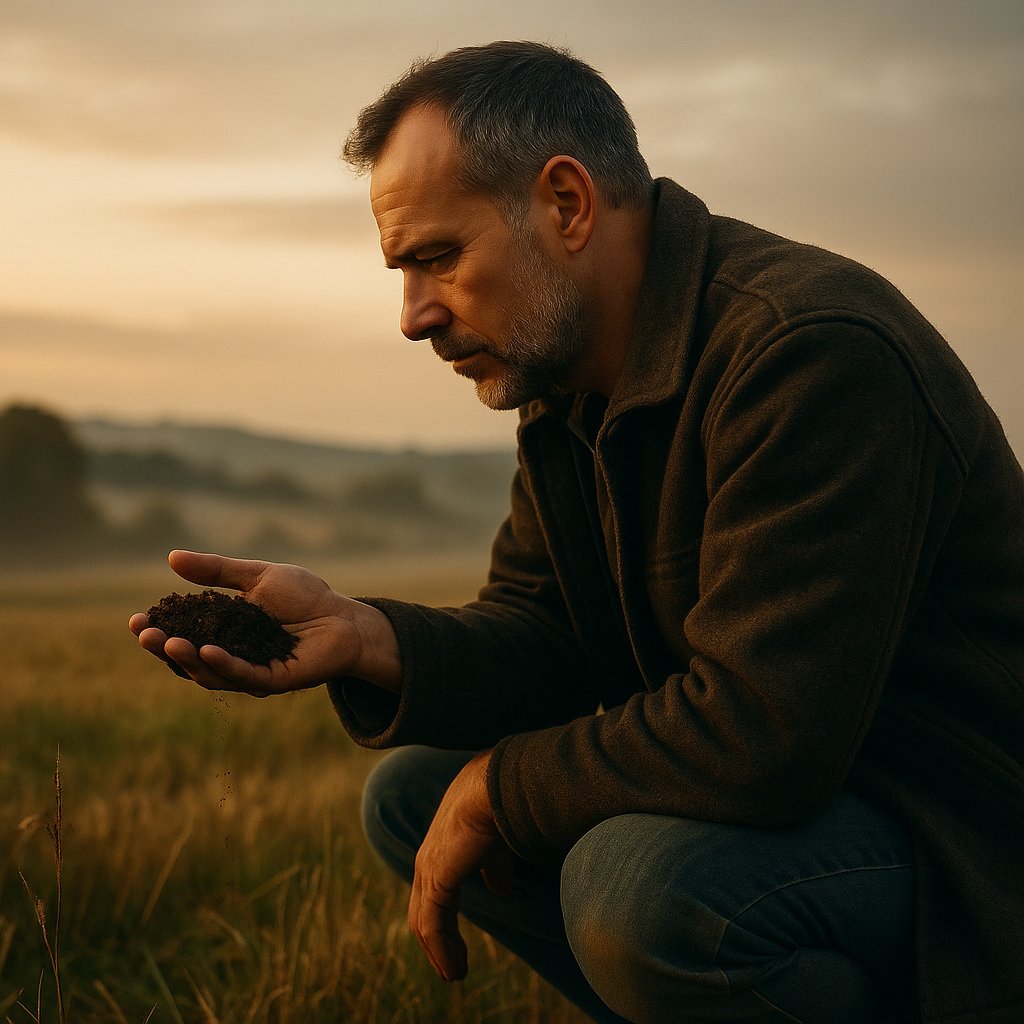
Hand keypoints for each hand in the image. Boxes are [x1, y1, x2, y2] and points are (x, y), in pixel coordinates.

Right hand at [128, 549, 401, 696]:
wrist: (345, 617)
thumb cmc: (305, 597)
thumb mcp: (256, 577)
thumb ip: (217, 571)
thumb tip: (172, 558)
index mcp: (225, 633)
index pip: (184, 634)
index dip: (160, 629)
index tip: (136, 620)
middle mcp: (233, 656)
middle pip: (191, 658)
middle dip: (164, 648)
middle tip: (145, 635)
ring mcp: (252, 672)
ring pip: (211, 672)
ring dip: (189, 659)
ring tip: (170, 643)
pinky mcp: (274, 681)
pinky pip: (244, 675)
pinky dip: (224, 665)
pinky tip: (208, 652)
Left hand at [409, 750, 516, 980]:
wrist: (495, 788)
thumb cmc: (498, 807)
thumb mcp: (497, 845)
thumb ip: (495, 868)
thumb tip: (501, 890)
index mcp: (440, 850)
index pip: (433, 895)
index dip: (444, 924)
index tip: (456, 949)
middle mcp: (428, 860)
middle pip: (422, 912)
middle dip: (436, 944)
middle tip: (451, 970)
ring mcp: (428, 869)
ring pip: (424, 923)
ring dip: (440, 953)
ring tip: (455, 975)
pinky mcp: (436, 879)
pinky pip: (433, 926)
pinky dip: (443, 951)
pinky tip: (456, 969)